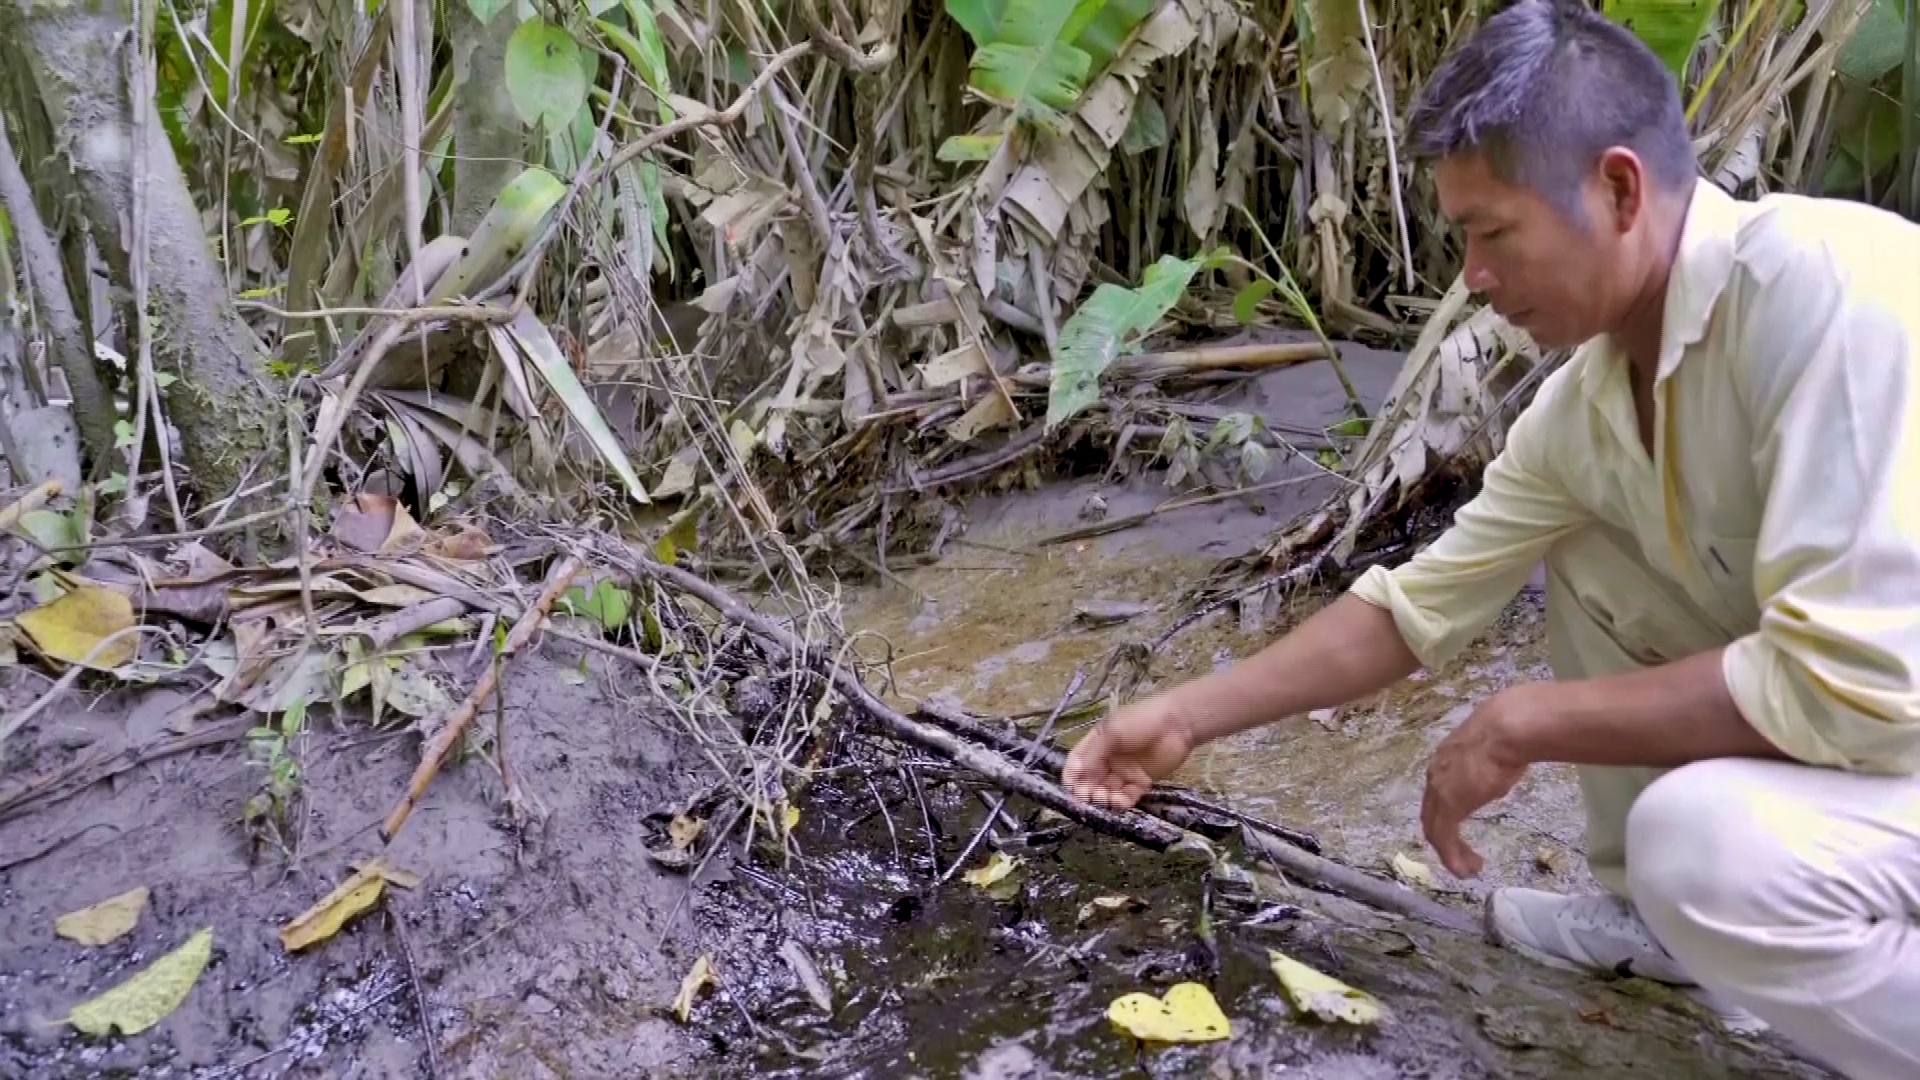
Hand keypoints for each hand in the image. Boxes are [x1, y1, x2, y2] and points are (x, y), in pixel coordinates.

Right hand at [1062, 692, 1197, 809]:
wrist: (1178, 724)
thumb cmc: (1141, 721)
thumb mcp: (1112, 732)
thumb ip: (1093, 754)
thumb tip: (1074, 773)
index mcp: (1097, 743)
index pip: (1077, 762)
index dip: (1072, 776)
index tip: (1071, 789)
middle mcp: (1107, 759)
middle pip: (1091, 780)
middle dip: (1087, 791)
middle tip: (1088, 799)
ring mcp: (1124, 772)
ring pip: (1107, 790)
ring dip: (1103, 798)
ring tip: (1106, 799)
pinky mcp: (1141, 782)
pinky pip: (1127, 795)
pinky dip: (1122, 801)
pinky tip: (1121, 802)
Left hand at [1422, 687, 1532, 877]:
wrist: (1507, 728)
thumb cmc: (1509, 735)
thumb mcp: (1494, 754)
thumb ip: (1489, 768)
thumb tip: (1500, 773)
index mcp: (1444, 761)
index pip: (1437, 796)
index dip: (1445, 817)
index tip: (1460, 832)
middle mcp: (1436, 775)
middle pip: (1432, 815)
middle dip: (1445, 839)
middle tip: (1462, 856)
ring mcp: (1440, 790)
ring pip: (1435, 830)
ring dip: (1450, 853)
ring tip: (1467, 869)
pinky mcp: (1450, 805)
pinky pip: (1444, 838)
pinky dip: (1451, 857)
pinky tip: (1463, 870)